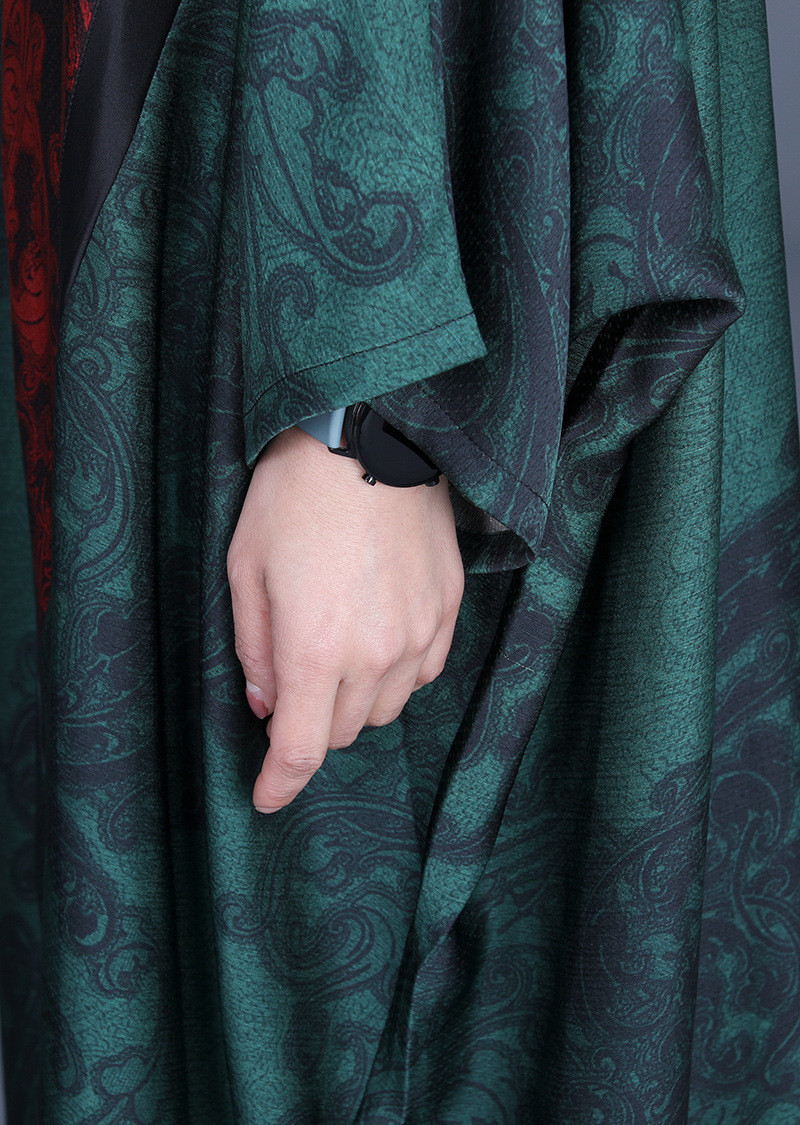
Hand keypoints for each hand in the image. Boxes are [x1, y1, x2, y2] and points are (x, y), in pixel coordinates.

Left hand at [226, 424, 464, 813]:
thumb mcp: (246, 569)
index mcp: (314, 649)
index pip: (298, 750)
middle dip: (309, 720)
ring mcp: (419, 635)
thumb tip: (266, 704)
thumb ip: (254, 649)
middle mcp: (374, 655)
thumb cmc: (295, 496)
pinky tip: (377, 632)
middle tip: (294, 673)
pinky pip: (420, 673)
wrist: (370, 436)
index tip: (267, 797)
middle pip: (340, 732)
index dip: (278, 784)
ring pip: (384, 709)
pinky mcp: (448, 612)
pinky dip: (394, 671)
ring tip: (337, 644)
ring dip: (353, 698)